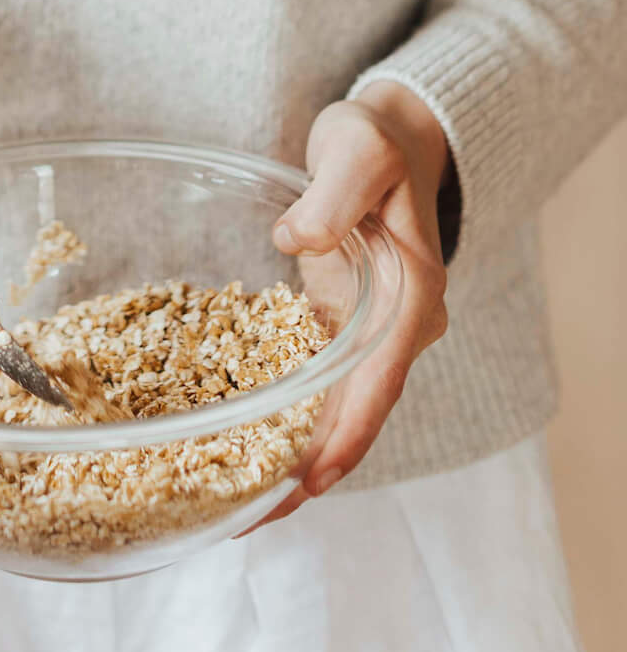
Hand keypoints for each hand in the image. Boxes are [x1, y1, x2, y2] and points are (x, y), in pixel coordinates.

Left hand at [256, 80, 450, 524]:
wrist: (387, 136)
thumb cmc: (375, 141)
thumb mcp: (358, 150)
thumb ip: (333, 194)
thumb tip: (296, 240)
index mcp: (411, 296)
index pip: (380, 382)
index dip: (347, 435)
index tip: (312, 481)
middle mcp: (395, 326)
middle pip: (357, 412)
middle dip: (312, 466)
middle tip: (257, 515)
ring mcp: (368, 329)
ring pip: (334, 405)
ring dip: (294, 451)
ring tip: (242, 500)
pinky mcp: (339, 321)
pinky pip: (315, 378)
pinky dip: (284, 411)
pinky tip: (240, 437)